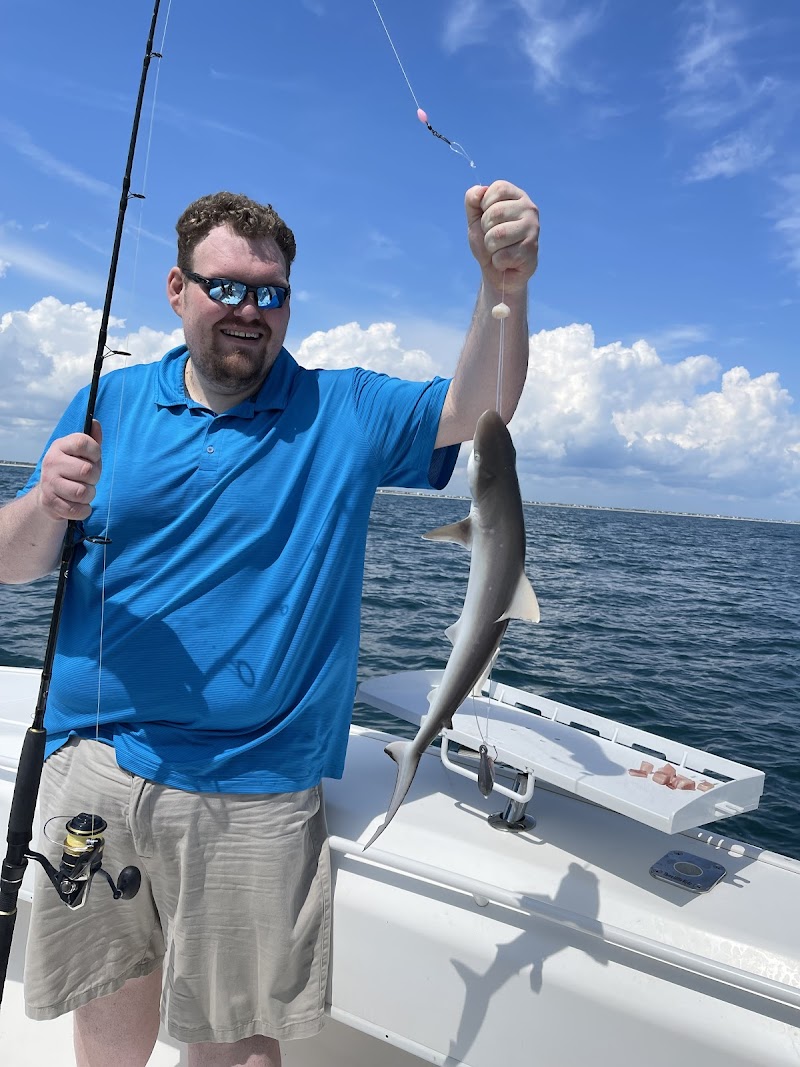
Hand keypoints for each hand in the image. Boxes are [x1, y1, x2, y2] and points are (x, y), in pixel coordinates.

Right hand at [36, 420, 102, 521]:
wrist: (48, 494)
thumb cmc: (72, 470)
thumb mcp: (81, 454)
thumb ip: (91, 440)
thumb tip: (95, 423)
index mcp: (60, 446)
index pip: (82, 442)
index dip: (95, 452)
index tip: (94, 457)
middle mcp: (51, 462)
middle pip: (87, 470)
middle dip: (95, 477)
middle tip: (89, 478)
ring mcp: (49, 483)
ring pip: (83, 492)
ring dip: (90, 494)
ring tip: (84, 491)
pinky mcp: (50, 502)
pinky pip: (78, 510)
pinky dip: (84, 510)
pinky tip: (79, 504)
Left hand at [466, 180, 538, 294]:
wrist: (497, 272)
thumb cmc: (488, 241)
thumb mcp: (475, 219)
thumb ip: (472, 201)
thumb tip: (480, 190)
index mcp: (518, 197)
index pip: (498, 188)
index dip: (485, 205)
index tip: (489, 218)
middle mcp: (530, 210)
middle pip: (495, 212)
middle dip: (486, 230)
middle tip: (493, 238)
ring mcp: (533, 230)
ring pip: (498, 235)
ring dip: (490, 247)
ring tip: (499, 249)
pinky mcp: (531, 251)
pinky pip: (502, 255)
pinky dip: (497, 262)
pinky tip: (507, 261)